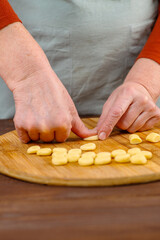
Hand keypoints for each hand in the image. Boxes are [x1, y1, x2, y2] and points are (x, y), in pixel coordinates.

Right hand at [0, 23, 95, 142]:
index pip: (61, 138)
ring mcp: (33, 127)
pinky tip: (29, 118)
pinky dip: (25, 132)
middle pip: (48, 140)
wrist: (32, 79)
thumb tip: (93, 136)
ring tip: (38, 114)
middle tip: (46, 114)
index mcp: (63, 123)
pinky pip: (25, 139)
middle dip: (48, 130)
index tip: (55, 117)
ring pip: (37, 139)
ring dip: (37, 131)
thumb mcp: (70, 108)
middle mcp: (48, 127)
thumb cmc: (54, 92)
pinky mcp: (20, 125)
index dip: (58, 129)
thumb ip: (80, 126)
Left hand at [97, 81, 159, 139]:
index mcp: (128, 93)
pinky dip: (136, 126)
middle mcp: (142, 99)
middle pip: (124, 124)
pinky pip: (141, 130)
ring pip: (132, 129)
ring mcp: (151, 107)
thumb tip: (98, 132)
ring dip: (127, 125)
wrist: (141, 90)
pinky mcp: (157, 115)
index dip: (108, 125)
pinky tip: (138, 116)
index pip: (116, 112)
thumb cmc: (123, 96)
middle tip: (122, 114)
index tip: (101, 135)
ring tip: (130, 115)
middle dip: (119, 124)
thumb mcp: (111, 101)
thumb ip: (104, 117)